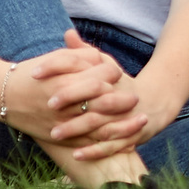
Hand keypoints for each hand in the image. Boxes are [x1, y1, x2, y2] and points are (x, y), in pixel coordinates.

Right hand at [0, 32, 135, 136]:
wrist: (2, 95)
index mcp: (67, 82)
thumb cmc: (32, 73)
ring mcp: (63, 124)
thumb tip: (102, 60)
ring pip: (98, 128)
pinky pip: (86, 144)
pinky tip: (123, 143)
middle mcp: (66, 105)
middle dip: (123, 102)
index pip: (100, 78)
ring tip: (140, 122)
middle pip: (104, 104)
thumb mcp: (55, 58)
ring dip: (122, 127)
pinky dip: (105, 144)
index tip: (120, 74)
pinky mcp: (59, 138)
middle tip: (136, 99)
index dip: (113, 75)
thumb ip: (81, 56)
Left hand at [47, 34, 171, 159]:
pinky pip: (111, 145)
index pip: (82, 67)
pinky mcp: (130, 134)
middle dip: (71, 99)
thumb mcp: (106, 66)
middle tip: (48, 105)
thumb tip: (68, 34)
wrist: (154, 104)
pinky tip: (76, 155)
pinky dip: (95, 151)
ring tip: (53, 134)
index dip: (57, 67)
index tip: (34, 73)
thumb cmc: (121, 84)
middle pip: (94, 94)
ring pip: (99, 123)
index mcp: (109, 76)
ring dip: (76, 130)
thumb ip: (85, 53)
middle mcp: (118, 94)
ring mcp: (125, 116)